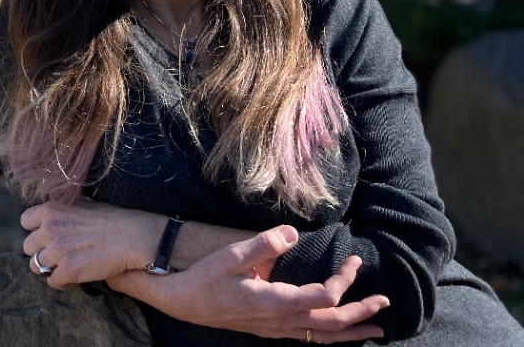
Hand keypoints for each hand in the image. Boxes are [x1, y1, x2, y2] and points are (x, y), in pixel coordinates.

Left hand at [21, 198, 157, 286]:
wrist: (131, 237)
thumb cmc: (110, 219)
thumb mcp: (81, 202)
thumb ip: (62, 208)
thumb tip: (51, 213)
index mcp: (50, 210)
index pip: (25, 222)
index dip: (36, 231)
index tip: (47, 236)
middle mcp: (49, 229)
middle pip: (28, 247)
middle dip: (41, 251)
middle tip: (57, 254)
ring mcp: (57, 251)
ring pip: (36, 266)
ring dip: (49, 268)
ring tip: (64, 267)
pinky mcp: (68, 271)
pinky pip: (52, 282)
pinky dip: (61, 282)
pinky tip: (72, 277)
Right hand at [106, 226, 388, 342]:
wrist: (183, 303)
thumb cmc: (204, 277)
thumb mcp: (230, 256)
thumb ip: (263, 245)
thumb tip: (293, 232)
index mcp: (276, 301)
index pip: (325, 295)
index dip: (345, 279)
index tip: (354, 260)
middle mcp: (281, 321)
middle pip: (332, 322)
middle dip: (361, 313)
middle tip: (385, 302)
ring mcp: (276, 329)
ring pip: (323, 336)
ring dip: (351, 331)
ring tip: (375, 330)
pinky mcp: (270, 330)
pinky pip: (309, 338)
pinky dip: (330, 337)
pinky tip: (335, 333)